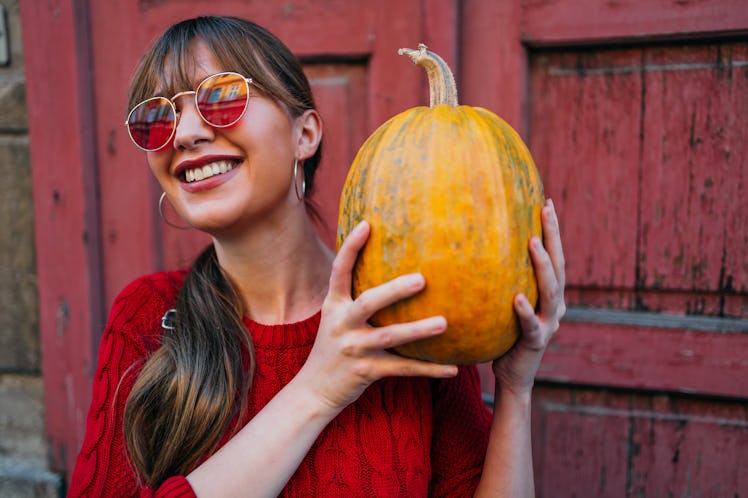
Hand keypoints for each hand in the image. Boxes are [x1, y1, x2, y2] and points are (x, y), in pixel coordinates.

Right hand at [299, 221, 457, 412]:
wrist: (313, 390)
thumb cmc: (334, 347)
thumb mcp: (336, 319)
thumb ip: (355, 298)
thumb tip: (388, 271)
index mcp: (334, 306)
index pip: (339, 271)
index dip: (350, 247)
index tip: (367, 224)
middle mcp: (341, 324)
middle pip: (369, 302)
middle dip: (394, 291)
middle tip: (422, 279)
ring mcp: (353, 349)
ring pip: (389, 337)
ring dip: (417, 330)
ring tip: (443, 323)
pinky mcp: (365, 372)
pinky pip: (403, 369)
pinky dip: (429, 369)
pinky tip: (453, 368)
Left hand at [493, 199, 565, 395]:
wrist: (512, 377)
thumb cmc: (503, 336)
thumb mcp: (503, 303)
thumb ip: (500, 280)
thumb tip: (474, 246)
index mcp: (549, 294)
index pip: (554, 256)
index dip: (552, 230)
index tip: (546, 201)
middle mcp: (555, 306)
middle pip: (558, 265)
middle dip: (554, 235)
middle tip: (546, 208)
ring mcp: (548, 323)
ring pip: (551, 290)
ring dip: (542, 265)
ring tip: (533, 242)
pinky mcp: (536, 342)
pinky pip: (530, 324)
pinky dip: (525, 310)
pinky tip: (517, 298)